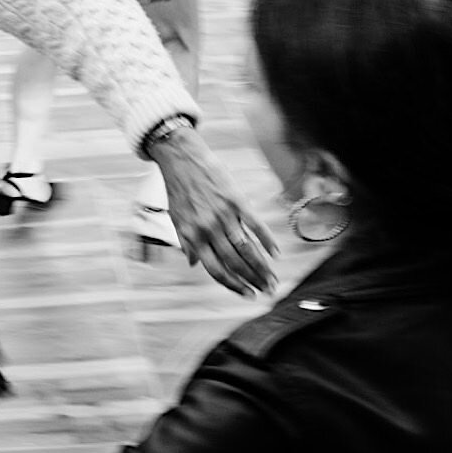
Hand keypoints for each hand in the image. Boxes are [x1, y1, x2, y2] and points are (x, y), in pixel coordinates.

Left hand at [148, 129, 277, 296]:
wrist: (181, 159)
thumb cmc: (178, 188)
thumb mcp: (176, 219)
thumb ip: (186, 242)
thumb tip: (193, 264)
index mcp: (193, 236)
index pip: (216, 269)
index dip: (233, 285)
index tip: (247, 294)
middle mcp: (209, 229)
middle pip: (235, 263)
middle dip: (253, 280)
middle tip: (268, 291)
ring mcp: (224, 215)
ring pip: (247, 249)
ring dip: (262, 267)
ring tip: (273, 280)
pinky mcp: (236, 201)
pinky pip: (255, 225)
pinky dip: (267, 241)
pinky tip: (275, 254)